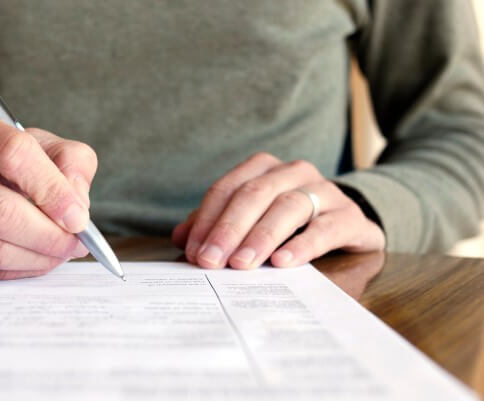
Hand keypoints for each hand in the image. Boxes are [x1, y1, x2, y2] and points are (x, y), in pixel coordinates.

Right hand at [0, 107, 96, 278]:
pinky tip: (35, 258)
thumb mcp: (38, 143)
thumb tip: (77, 206)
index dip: (53, 190)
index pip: (13, 154)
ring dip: (40, 258)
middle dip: (51, 235)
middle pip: (1, 212)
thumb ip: (70, 161)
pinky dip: (21, 270)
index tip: (79, 216)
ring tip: (61, 250)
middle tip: (77, 242)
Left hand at [172, 153, 384, 268]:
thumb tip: (180, 238)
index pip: (228, 188)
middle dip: (229, 229)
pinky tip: (283, 262)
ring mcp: (325, 190)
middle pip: (255, 194)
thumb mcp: (251, 219)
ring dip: (261, 237)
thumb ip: (217, 224)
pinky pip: (325, 228)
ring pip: (288, 206)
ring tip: (242, 263)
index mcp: (264, 168)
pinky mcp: (349, 216)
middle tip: (211, 260)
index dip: (208, 219)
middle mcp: (294, 172)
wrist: (347, 223)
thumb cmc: (289, 221)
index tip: (194, 250)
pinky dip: (302, 245)